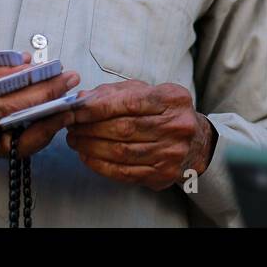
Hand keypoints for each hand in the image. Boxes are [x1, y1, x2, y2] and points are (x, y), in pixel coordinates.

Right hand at [0, 42, 79, 158]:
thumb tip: (17, 57)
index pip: (1, 79)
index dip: (28, 71)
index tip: (48, 64)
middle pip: (14, 102)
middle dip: (47, 90)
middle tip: (69, 78)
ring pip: (15, 125)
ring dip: (46, 114)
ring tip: (67, 101)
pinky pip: (9, 146)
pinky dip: (32, 138)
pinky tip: (49, 126)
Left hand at [66, 80, 215, 190]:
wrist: (196, 142)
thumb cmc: (166, 114)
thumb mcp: (148, 93)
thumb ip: (115, 93)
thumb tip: (82, 99)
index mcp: (173, 99)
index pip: (129, 102)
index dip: (98, 107)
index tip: (75, 109)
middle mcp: (176, 126)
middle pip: (123, 128)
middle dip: (90, 127)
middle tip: (71, 125)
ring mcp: (171, 152)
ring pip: (121, 152)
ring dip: (90, 146)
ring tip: (75, 140)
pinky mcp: (163, 174)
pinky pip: (124, 172)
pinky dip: (100, 165)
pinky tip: (87, 156)